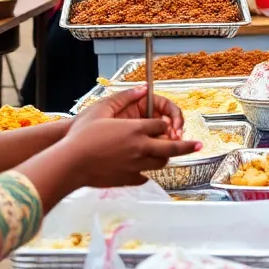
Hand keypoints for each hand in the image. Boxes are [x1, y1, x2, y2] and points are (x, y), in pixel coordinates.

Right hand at [62, 88, 199, 188]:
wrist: (70, 164)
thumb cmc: (82, 136)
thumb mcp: (102, 109)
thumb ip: (125, 97)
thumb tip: (143, 89)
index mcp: (136, 129)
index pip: (161, 125)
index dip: (164, 123)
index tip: (164, 123)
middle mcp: (140, 148)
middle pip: (171, 147)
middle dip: (187, 145)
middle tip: (199, 145)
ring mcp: (135, 165)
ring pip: (160, 163)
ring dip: (166, 157)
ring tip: (168, 155)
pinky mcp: (127, 179)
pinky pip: (144, 176)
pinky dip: (147, 171)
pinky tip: (143, 168)